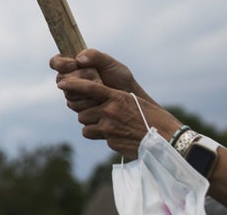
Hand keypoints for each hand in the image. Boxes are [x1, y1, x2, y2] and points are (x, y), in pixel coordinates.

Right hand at [49, 48, 157, 110]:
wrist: (129, 99)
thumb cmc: (120, 78)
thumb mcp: (110, 63)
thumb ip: (95, 56)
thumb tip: (78, 59)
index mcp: (75, 65)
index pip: (56, 62)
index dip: (60, 63)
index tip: (73, 64)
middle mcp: (71, 79)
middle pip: (60, 79)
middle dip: (78, 78)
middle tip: (94, 76)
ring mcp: (74, 94)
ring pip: (67, 93)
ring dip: (84, 91)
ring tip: (100, 89)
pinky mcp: (79, 108)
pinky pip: (74, 106)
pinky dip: (87, 102)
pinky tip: (98, 101)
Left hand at [60, 78, 180, 158]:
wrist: (165, 138)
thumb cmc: (151, 116)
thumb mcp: (132, 100)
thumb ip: (114, 99)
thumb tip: (99, 100)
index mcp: (116, 97)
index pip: (89, 87)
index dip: (73, 85)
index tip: (61, 84)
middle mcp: (110, 111)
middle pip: (82, 112)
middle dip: (86, 114)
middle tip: (95, 114)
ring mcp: (109, 128)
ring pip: (86, 126)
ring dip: (91, 126)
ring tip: (105, 126)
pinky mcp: (110, 142)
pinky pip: (98, 138)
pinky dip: (103, 137)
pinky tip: (117, 135)